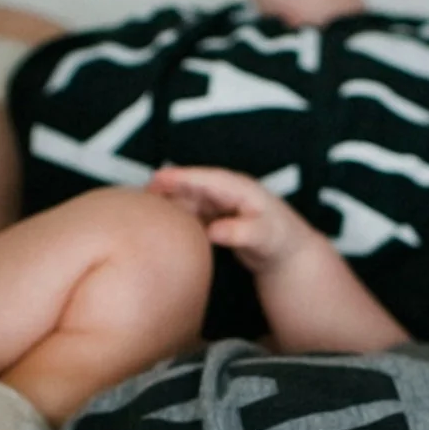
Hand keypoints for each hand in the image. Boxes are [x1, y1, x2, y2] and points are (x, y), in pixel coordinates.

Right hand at [148, 166, 323, 274]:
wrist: (287, 252)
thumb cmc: (279, 241)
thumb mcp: (264, 237)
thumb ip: (240, 232)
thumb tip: (213, 230)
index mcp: (239, 188)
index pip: (207, 179)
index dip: (182, 177)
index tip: (159, 178)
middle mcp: (227, 191)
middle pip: (192, 186)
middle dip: (168, 186)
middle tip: (141, 193)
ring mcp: (220, 203)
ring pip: (189, 198)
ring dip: (169, 201)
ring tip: (144, 209)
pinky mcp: (215, 216)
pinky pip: (192, 212)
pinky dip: (177, 214)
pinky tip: (161, 223)